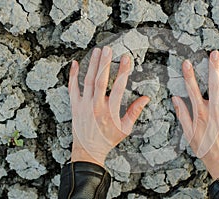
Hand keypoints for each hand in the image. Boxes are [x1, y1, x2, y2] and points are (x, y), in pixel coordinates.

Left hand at [68, 46, 149, 167]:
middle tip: (109, 49)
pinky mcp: (75, 106)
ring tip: (97, 51)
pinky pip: (72, 88)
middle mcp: (96, 106)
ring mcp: (83, 105)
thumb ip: (135, 111)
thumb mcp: (125, 128)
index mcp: (110, 111)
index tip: (126, 59)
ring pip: (87, 81)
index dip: (123, 71)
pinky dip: (73, 75)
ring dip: (92, 65)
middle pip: (100, 80)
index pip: (119, 87)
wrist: (88, 151)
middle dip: (105, 63)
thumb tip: (145, 98)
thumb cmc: (108, 140)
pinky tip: (75, 64)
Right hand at [172, 51, 218, 178]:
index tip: (186, 63)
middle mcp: (214, 110)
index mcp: (200, 113)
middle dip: (213, 68)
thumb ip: (182, 114)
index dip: (189, 76)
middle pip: (213, 85)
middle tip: (214, 54)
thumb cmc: (203, 146)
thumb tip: (175, 98)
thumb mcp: (188, 133)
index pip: (192, 90)